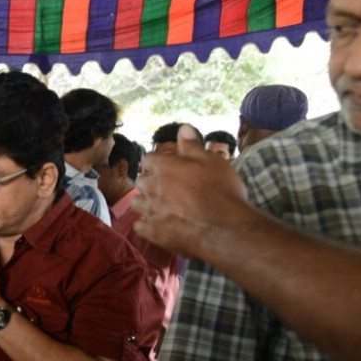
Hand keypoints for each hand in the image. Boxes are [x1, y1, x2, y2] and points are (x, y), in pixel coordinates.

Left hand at [132, 124, 251, 256]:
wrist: (224, 228)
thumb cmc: (220, 190)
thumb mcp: (211, 161)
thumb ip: (192, 145)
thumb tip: (182, 128)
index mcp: (162, 167)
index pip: (149, 158)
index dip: (159, 161)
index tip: (170, 166)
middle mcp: (150, 188)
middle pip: (142, 180)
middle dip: (152, 181)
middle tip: (169, 187)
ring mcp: (149, 211)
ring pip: (136, 203)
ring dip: (146, 202)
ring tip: (160, 205)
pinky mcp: (151, 233)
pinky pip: (139, 226)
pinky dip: (146, 224)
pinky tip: (158, 224)